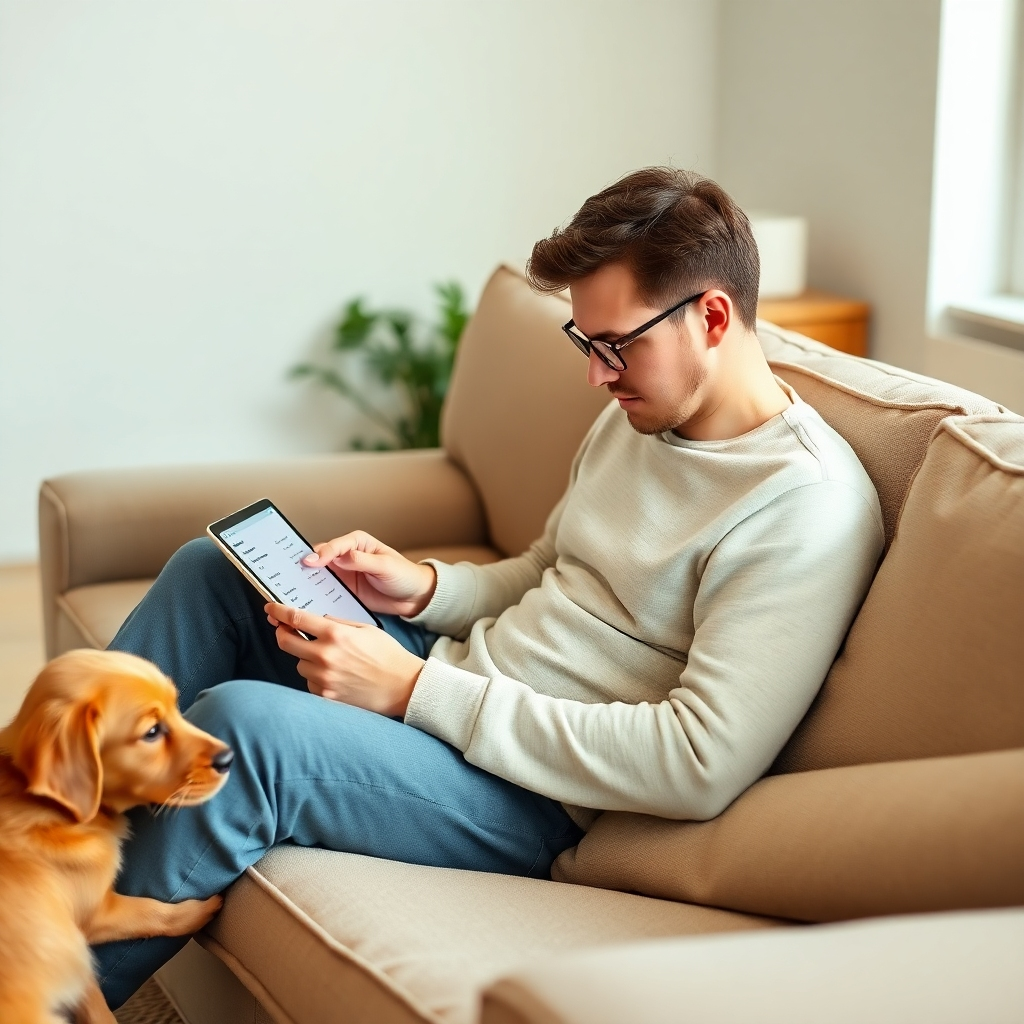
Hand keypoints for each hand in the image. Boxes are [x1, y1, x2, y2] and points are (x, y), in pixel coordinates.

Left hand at [266, 603, 423, 716]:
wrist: (403, 687)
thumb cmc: (388, 655)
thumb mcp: (365, 629)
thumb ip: (337, 623)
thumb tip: (316, 620)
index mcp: (335, 634)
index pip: (295, 618)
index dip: (278, 611)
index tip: (270, 609)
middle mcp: (325, 656)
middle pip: (285, 641)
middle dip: (282, 632)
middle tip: (286, 630)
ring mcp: (323, 678)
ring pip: (298, 663)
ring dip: (305, 657)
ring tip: (327, 658)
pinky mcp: (325, 696)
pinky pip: (309, 682)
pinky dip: (316, 676)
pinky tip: (334, 675)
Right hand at [302, 531, 436, 617]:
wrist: (414, 598)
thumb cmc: (404, 575)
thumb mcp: (386, 566)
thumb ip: (363, 560)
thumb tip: (341, 557)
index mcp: (357, 543)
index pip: (334, 546)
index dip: (321, 554)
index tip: (310, 562)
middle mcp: (346, 556)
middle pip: (319, 558)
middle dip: (304, 565)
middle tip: (289, 574)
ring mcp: (343, 574)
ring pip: (317, 575)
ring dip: (305, 581)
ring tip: (290, 589)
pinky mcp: (343, 591)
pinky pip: (324, 592)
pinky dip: (314, 596)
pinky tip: (305, 602)